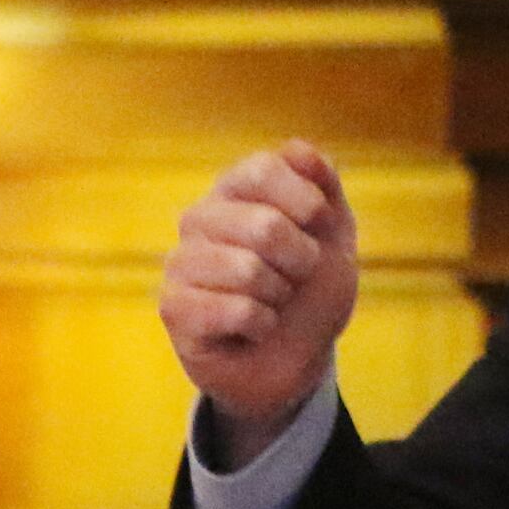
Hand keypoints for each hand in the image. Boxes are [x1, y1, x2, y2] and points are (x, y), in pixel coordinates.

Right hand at [161, 142, 358, 462]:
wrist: (298, 358)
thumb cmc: (311, 290)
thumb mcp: (334, 234)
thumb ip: (324, 186)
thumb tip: (299, 150)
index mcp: (235, 188)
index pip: (263, 169)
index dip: (305, 203)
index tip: (318, 227)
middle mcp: (199, 218)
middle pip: (264, 225)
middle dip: (300, 261)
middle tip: (295, 278)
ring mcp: (181, 262)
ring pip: (248, 270)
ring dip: (279, 297)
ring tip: (271, 303)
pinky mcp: (174, 307)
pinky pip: (236, 310)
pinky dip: (262, 326)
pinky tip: (254, 330)